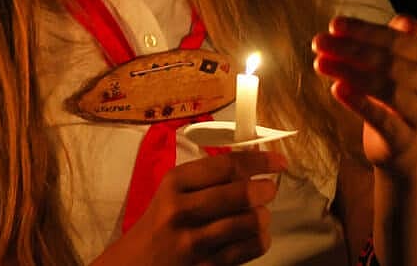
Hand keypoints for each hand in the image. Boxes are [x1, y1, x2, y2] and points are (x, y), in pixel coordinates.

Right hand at [104, 150, 285, 265]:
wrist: (138, 262)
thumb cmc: (161, 222)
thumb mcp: (173, 192)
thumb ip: (206, 179)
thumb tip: (252, 168)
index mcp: (174, 183)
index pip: (225, 165)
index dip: (258, 161)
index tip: (277, 160)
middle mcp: (182, 210)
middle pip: (239, 192)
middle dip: (264, 189)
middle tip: (269, 189)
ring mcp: (195, 241)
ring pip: (249, 222)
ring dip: (262, 216)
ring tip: (259, 214)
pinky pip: (249, 248)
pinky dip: (261, 239)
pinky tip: (255, 235)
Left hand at [312, 14, 416, 174]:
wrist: (398, 143)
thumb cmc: (384, 92)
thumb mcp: (380, 63)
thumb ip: (368, 42)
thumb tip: (342, 26)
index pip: (397, 39)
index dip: (365, 30)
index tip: (334, 25)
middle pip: (390, 62)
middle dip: (351, 50)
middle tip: (319, 43)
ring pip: (389, 89)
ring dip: (351, 73)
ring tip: (320, 64)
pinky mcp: (405, 138)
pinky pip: (384, 120)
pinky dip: (360, 103)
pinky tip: (337, 90)